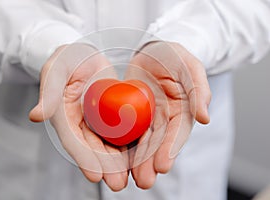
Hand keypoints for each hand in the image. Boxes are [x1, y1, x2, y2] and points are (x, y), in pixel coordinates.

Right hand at [29, 43, 128, 190]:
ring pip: (106, 145)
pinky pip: (118, 132)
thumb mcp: (56, 71)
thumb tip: (35, 116)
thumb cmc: (67, 60)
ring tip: (128, 177)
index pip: (73, 141)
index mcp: (63, 116)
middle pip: (92, 149)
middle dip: (104, 167)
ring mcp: (95, 121)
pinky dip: (127, 145)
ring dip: (117, 163)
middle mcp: (79, 123)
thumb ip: (48, 93)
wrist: (85, 55)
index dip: (84, 158)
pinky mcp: (109, 115)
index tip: (95, 175)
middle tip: (117, 183)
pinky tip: (137, 156)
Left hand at [127, 42, 210, 188]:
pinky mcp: (131, 113)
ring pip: (143, 142)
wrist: (152, 51)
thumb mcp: (189, 67)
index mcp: (182, 110)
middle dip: (152, 163)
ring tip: (132, 178)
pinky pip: (126, 130)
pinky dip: (123, 145)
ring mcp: (148, 117)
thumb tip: (205, 117)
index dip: (171, 149)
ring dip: (138, 161)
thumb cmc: (173, 56)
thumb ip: (199, 90)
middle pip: (159, 143)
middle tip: (145, 181)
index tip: (163, 166)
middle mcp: (165, 117)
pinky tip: (117, 159)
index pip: (178, 133)